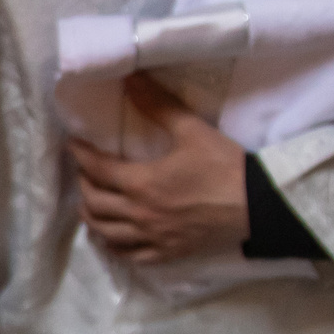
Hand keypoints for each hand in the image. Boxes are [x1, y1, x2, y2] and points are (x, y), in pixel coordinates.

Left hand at [69, 74, 248, 263]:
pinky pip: (130, 256)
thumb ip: (158, 104)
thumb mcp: (192, 130)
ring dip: (91, 217)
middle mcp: (140, 214)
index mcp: (142, 183)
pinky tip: (111, 238)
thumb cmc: (226, 166)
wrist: (260, 206)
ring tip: (89, 204)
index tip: (73, 144)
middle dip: (84, 185)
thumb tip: (131, 77)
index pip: (97, 169)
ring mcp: (152, 238)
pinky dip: (114, 246)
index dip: (81, 155)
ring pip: (106, 233)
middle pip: (94, 203)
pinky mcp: (168, 253)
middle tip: (85, 172)